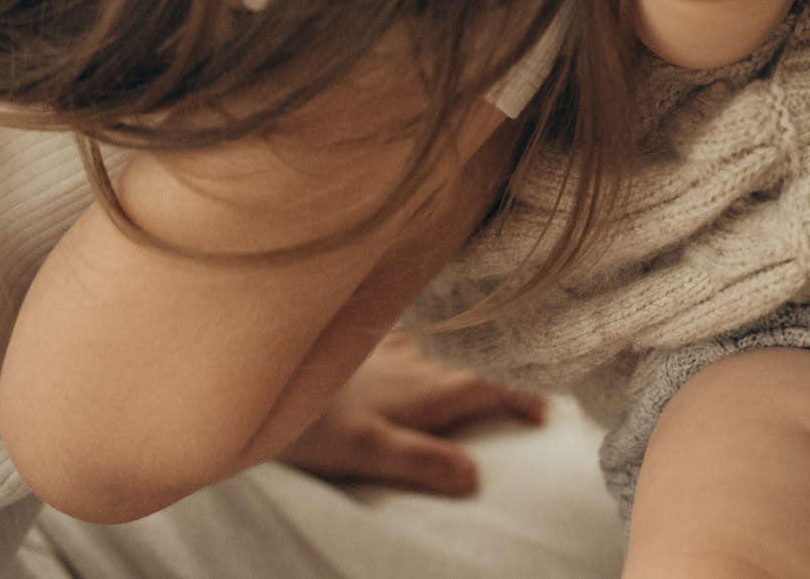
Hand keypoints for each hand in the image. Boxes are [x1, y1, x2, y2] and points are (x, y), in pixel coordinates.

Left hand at [278, 331, 547, 495]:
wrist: (264, 373)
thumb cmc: (313, 422)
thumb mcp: (368, 451)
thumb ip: (422, 461)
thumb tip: (474, 475)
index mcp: (428, 388)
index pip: (491, 383)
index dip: (523, 394)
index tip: (545, 409)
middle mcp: (420, 359)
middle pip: (477, 360)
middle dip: (505, 371)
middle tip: (529, 384)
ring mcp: (396, 343)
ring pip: (449, 345)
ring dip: (472, 354)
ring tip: (484, 365)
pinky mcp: (371, 336)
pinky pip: (419, 334)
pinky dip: (437, 340)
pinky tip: (426, 344)